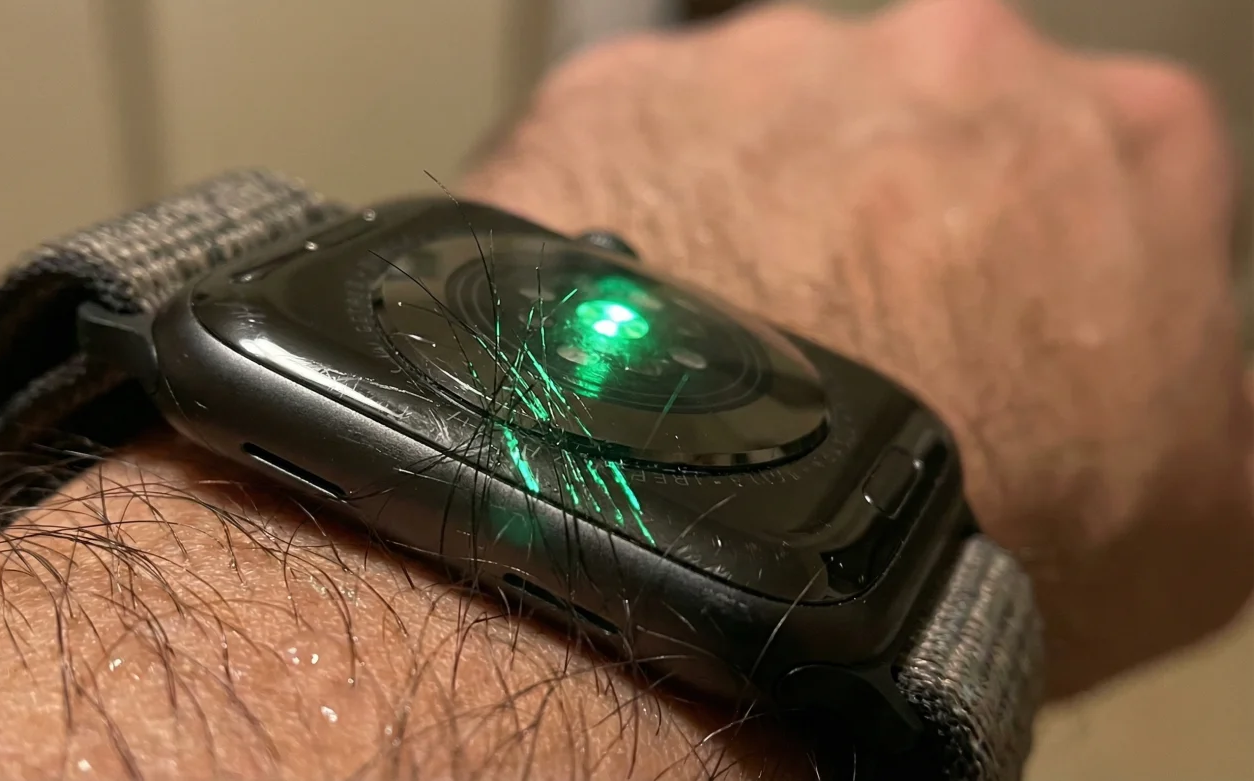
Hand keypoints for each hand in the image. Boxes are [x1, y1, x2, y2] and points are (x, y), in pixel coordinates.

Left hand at [464, 0, 1252, 697]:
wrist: (750, 547)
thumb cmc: (982, 535)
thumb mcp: (1207, 516)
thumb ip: (1213, 403)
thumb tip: (1196, 383)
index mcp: (1124, 136)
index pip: (1097, 173)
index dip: (1043, 263)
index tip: (994, 330)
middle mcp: (952, 61)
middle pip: (924, 133)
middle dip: (898, 221)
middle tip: (857, 345)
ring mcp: (776, 67)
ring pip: (774, 131)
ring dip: (765, 214)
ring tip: (740, 346)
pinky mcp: (625, 94)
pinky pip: (641, 144)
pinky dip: (644, 214)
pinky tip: (652, 322)